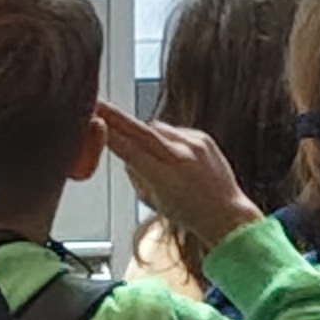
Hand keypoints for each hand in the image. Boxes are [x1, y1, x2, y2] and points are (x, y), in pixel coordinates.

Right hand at [91, 105, 265, 265]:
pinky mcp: (203, 137)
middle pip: (140, 130)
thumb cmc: (189, 213)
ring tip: (151, 157)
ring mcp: (194, 144)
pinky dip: (166, 139)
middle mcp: (181, 156)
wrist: (226, 212)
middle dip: (116, 117)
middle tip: (98, 105)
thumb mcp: (152, 200)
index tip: (94, 119)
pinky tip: (172, 158)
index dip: (109, 133)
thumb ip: (136, 175)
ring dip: (145, 135)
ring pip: (155, 128)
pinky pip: (173, 131)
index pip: (129, 149)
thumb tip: (125, 155)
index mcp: (165, 177)